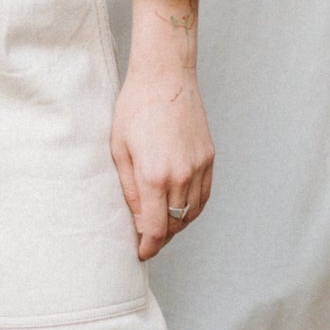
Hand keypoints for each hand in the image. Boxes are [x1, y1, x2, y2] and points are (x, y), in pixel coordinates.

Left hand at [111, 0, 211, 259]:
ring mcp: (199, 166)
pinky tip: (180, 208)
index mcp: (155, 175)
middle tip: (146, 241)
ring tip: (161, 226)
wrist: (165, 76)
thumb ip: (130, 188)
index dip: (148, 246)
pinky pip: (204, 195)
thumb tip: (138, 218)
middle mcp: (182, 175)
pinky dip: (192, 208)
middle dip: (160, 237)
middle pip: (175, 224)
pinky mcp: (209, 157)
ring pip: (192, 212)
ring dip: (177, 224)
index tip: (141, 253)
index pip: (156, 228)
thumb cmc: (134, 108)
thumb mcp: (120, 149)